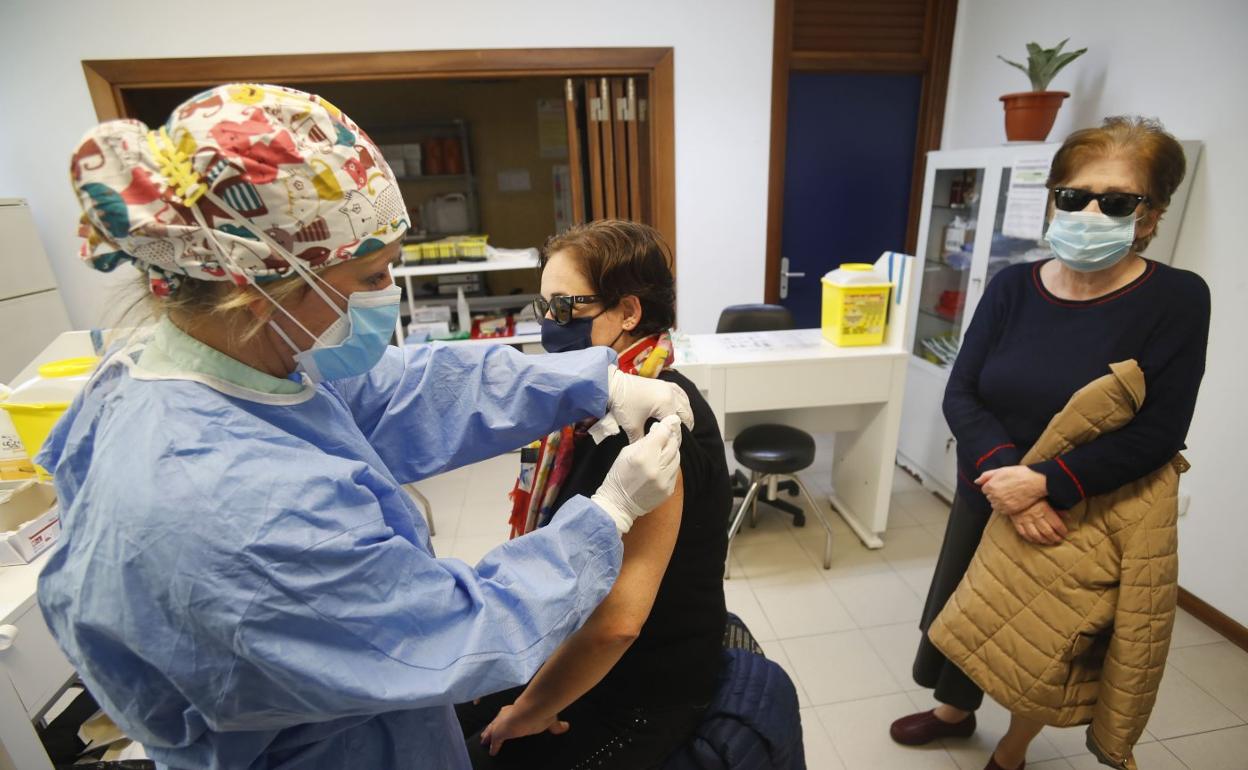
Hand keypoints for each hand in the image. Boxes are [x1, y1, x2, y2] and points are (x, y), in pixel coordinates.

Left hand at [480, 703, 568, 756]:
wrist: (532, 709)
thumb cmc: (540, 710)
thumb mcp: (549, 719)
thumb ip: (555, 724)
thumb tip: (566, 726)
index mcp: (516, 709)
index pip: (507, 715)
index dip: (504, 720)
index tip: (503, 723)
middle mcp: (506, 714)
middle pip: (495, 722)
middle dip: (491, 728)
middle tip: (486, 734)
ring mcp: (502, 724)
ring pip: (491, 731)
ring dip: (488, 736)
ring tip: (484, 742)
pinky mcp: (500, 733)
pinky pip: (494, 742)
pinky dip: (493, 747)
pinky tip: (492, 752)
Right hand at [591, 415, 682, 533]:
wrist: (618, 504)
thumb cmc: (618, 476)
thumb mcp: (626, 452)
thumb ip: (644, 440)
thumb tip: (658, 429)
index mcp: (643, 456)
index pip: (663, 434)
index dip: (668, 425)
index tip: (671, 420)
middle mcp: (657, 468)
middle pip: (673, 445)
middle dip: (671, 436)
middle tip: (669, 432)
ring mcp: (664, 480)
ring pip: (677, 457)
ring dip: (672, 450)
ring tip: (665, 448)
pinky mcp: (669, 490)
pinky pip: (675, 471)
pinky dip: (671, 464)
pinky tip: (663, 463)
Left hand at [605, 365, 693, 442]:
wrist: (612, 385)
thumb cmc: (622, 404)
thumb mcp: (632, 427)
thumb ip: (643, 440)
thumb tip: (648, 450)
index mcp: (666, 403)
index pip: (676, 424)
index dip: (676, 436)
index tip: (673, 445)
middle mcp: (670, 394)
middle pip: (685, 413)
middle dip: (685, 426)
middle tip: (678, 437)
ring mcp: (668, 387)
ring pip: (685, 402)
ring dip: (685, 414)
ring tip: (683, 425)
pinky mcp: (663, 384)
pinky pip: (680, 392)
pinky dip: (683, 401)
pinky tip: (681, 407)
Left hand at [976, 465, 1046, 516]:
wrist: (1035, 482)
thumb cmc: (1019, 474)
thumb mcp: (1001, 470)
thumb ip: (986, 476)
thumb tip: (976, 481)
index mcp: (991, 486)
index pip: (985, 489)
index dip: (993, 485)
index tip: (1001, 483)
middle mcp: (994, 497)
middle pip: (989, 497)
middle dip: (995, 493)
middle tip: (1007, 488)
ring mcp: (1002, 505)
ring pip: (995, 504)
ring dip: (999, 501)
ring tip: (1010, 494)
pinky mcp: (1010, 511)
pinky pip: (1002, 511)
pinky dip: (1005, 507)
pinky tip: (1012, 500)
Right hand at [1009, 499, 1067, 545]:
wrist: (1012, 491)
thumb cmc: (1032, 494)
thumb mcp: (1046, 498)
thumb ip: (1057, 507)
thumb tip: (1067, 516)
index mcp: (1044, 509)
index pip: (1056, 524)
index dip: (1062, 531)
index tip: (1065, 533)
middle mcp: (1035, 516)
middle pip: (1047, 531)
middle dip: (1055, 538)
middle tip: (1059, 540)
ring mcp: (1025, 520)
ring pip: (1036, 535)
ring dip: (1044, 541)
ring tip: (1049, 542)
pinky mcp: (1017, 522)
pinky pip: (1024, 534)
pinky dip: (1031, 539)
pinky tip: (1036, 540)